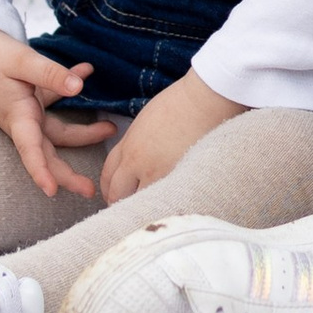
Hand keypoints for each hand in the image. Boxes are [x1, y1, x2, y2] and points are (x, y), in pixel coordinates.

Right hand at [0, 27, 113, 200]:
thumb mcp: (20, 60)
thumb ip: (51, 74)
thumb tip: (80, 87)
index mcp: (16, 116)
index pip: (30, 149)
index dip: (41, 172)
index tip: (51, 192)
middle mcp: (21, 119)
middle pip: (47, 151)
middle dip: (67, 173)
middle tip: (90, 190)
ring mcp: (24, 111)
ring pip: (56, 130)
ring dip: (83, 131)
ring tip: (110, 129)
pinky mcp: (26, 98)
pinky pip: (52, 100)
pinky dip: (68, 87)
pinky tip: (86, 69)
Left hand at [98, 69, 244, 205]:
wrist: (205, 99)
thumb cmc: (180, 103)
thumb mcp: (146, 121)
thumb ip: (135, 143)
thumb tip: (135, 161)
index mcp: (129, 145)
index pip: (108, 176)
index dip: (109, 189)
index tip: (115, 194)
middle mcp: (138, 163)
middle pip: (118, 195)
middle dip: (120, 204)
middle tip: (128, 211)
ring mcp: (159, 174)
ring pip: (139, 204)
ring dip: (141, 209)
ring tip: (150, 213)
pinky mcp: (180, 181)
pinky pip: (164, 203)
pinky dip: (163, 207)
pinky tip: (170, 208)